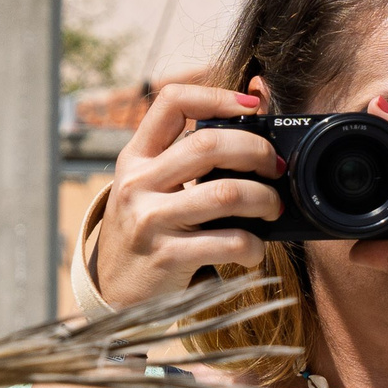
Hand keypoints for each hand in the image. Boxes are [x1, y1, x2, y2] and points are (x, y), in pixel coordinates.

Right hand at [92, 82, 285, 309]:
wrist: (113, 291)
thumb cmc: (146, 231)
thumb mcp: (149, 187)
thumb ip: (186, 156)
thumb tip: (255, 108)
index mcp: (136, 157)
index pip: (172, 102)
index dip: (216, 96)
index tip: (251, 106)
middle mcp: (138, 183)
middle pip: (209, 145)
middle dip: (257, 152)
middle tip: (275, 168)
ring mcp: (151, 220)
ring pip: (227, 193)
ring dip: (264, 199)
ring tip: (271, 208)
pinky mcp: (168, 257)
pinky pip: (229, 242)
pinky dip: (254, 246)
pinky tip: (253, 249)